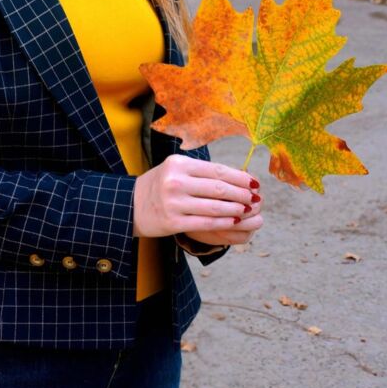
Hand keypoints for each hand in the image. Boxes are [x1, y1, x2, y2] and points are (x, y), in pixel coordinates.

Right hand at [133, 154, 260, 238]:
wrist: (131, 205)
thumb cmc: (160, 185)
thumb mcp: (176, 170)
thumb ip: (202, 172)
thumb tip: (238, 177)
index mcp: (179, 164)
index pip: (217, 170)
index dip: (239, 177)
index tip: (254, 182)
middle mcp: (176, 181)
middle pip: (218, 188)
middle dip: (242, 194)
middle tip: (256, 198)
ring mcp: (174, 203)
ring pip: (215, 207)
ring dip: (236, 209)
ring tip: (248, 210)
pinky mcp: (173, 222)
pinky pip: (205, 223)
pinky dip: (223, 223)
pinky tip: (235, 222)